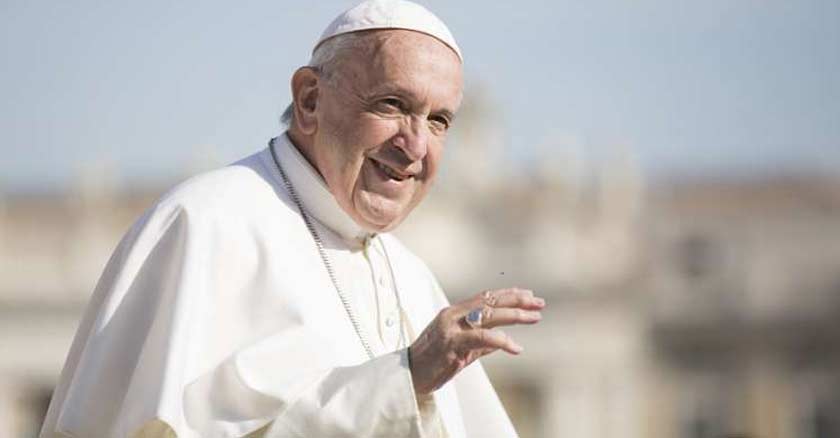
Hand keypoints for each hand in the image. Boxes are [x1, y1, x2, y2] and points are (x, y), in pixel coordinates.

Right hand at [407, 288, 544, 394]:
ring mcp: (452, 328)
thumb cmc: (432, 363)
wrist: (408, 376)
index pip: (485, 297)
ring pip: (489, 315)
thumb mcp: (459, 349)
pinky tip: (516, 348)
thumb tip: (500, 341)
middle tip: (539, 303)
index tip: (528, 295)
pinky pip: (483, 338)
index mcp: (454, 313)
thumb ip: (479, 343)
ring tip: (534, 318)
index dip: (508, 294)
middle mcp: (453, 315)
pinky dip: (502, 341)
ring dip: (515, 316)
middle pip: (490, 301)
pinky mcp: (452, 344)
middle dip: (517, 301)